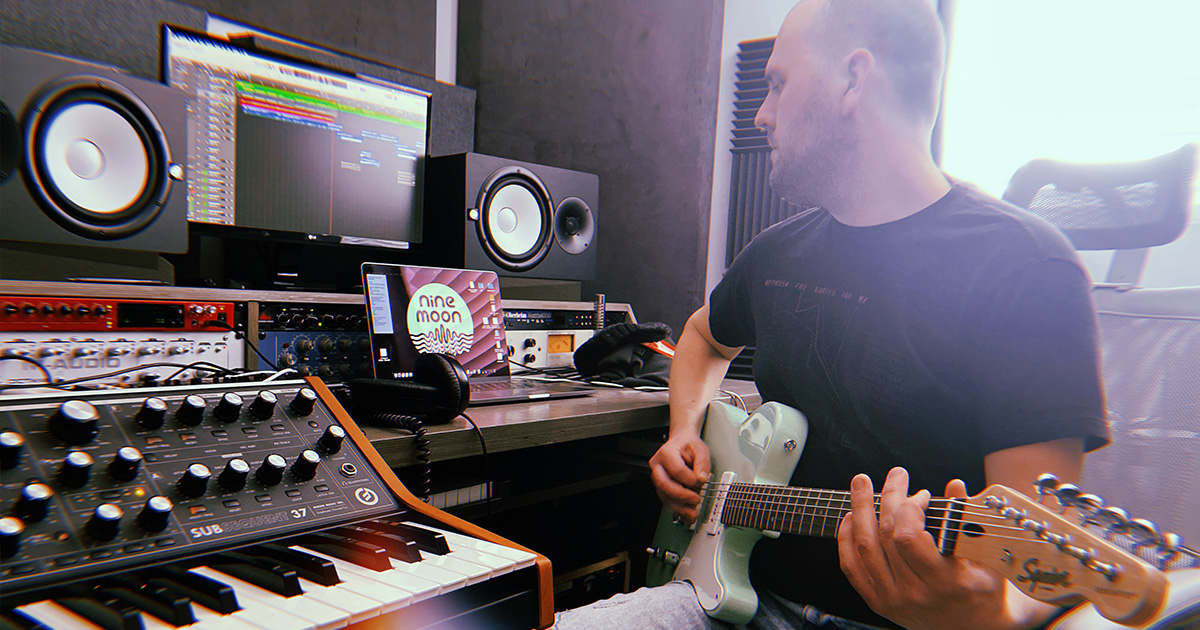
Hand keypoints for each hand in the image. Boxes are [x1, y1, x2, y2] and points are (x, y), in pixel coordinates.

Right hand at [649, 434, 710, 522]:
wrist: (681, 443)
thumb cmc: (688, 446)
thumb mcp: (700, 448)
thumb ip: (702, 462)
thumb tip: (702, 478)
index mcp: (666, 453)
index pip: (676, 470)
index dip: (690, 479)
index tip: (702, 481)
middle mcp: (657, 466)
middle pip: (664, 484)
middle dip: (681, 496)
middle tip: (696, 499)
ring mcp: (657, 477)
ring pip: (664, 496)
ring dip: (679, 506)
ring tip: (693, 513)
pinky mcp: (661, 487)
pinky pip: (666, 500)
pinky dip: (677, 508)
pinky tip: (687, 513)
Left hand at [837, 468, 1018, 629]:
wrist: (975, 628)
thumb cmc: (985, 592)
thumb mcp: (988, 558)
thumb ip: (967, 521)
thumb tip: (955, 486)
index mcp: (944, 583)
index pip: (909, 537)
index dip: (911, 507)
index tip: (923, 494)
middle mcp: (914, 593)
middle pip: (886, 535)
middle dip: (889, 497)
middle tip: (896, 475)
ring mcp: (892, 599)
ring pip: (865, 547)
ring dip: (860, 510)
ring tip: (862, 485)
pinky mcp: (878, 603)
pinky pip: (852, 568)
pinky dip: (846, 539)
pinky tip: (851, 517)